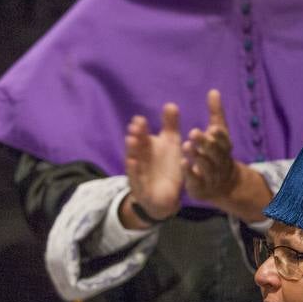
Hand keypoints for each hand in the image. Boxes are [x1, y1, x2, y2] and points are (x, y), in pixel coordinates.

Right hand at [122, 103, 184, 226]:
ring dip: (132, 150)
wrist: (165, 198)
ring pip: (134, 160)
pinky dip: (134, 170)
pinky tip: (132, 162)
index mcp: (147, 148)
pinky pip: (136, 178)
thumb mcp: (171, 145)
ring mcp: (139, 173)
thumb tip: (170, 104)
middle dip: (135, 136)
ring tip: (131, 140)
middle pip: (136, 146)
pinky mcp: (141, 187)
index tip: (140, 119)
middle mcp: (140, 159)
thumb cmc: (166, 168)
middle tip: (135, 126)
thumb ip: (170, 126)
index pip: (143, 136)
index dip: (140, 128)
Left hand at [183, 90, 240, 203]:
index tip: (212, 127)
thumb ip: (215, 114)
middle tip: (193, 132)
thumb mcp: (216, 134)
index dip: (219, 135)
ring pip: (206, 165)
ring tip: (186, 145)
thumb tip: (213, 91)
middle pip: (215, 152)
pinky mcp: (201, 186)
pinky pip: (196, 179)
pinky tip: (182, 163)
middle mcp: (220, 161)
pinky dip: (190, 172)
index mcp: (224, 147)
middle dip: (205, 143)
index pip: (224, 140)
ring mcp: (212, 175)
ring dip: (196, 155)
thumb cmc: (216, 153)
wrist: (221, 185)